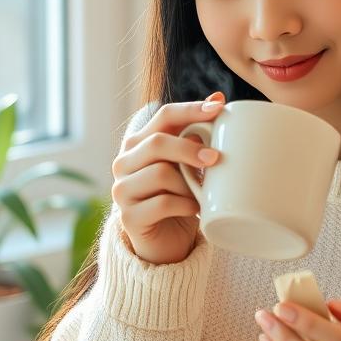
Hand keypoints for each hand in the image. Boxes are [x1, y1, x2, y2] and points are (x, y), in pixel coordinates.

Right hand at [110, 92, 225, 264]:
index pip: (164, 115)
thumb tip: (218, 97)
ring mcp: (122, 190)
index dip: (191, 110)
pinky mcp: (128, 217)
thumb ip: (197, 136)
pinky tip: (194, 209)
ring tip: (202, 194)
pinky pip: (162, 204)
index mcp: (139, 143)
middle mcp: (124, 162)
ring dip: (188, 184)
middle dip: (189, 149)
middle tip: (215, 158)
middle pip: (157, 143)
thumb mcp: (190, 165)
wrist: (165, 242)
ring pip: (160, 174)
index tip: (218, 108)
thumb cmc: (180, 197)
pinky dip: (185, 205)